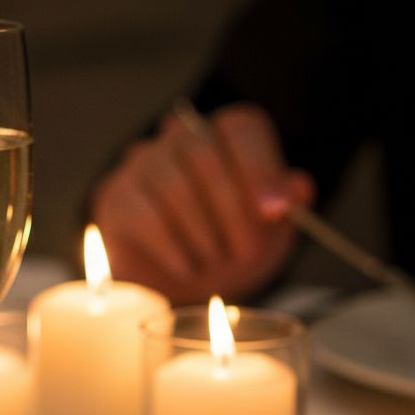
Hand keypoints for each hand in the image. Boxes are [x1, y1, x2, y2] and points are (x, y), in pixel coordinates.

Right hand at [90, 104, 314, 303]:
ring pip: (174, 186)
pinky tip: (186, 269)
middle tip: (246, 254)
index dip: (260, 169)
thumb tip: (299, 190)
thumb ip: (286, 209)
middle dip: (233, 211)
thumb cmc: (224, 250)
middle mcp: (179, 137)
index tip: (275, 213)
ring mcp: (142, 164)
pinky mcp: (115, 197)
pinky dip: (171, 247)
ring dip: (202, 234)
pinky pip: (144, 216)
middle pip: (205, 156)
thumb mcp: (267, 234)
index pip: (242, 130)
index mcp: (224, 135)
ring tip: (214, 265)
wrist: (171, 284)